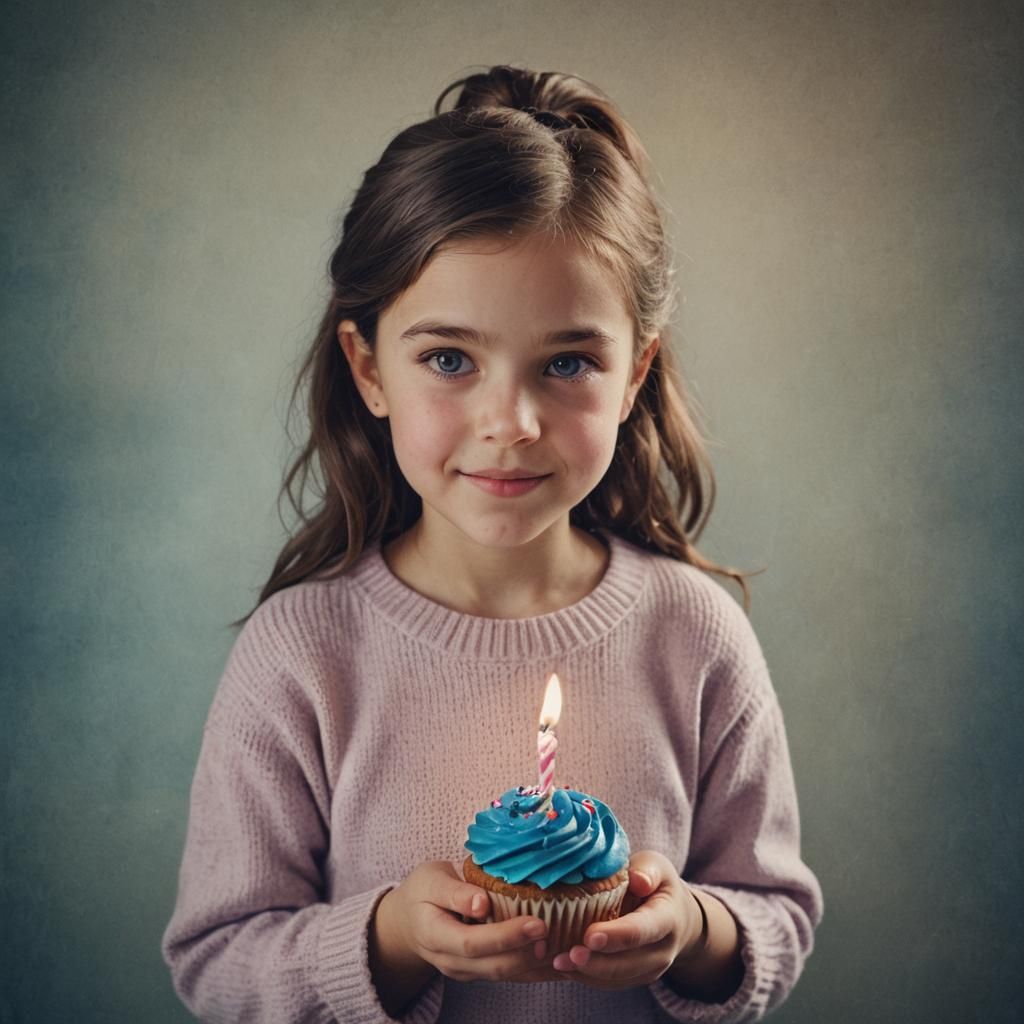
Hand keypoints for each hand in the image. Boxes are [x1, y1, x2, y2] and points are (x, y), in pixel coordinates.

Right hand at [382, 860, 566, 983]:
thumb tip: (481, 903)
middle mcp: (450, 961)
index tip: (536, 923)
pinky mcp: (479, 971)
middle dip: (528, 953)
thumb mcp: (431, 880)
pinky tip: (560, 961)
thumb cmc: (423, 891)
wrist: (408, 921)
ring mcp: (466, 971)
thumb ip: (455, 892)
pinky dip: (535, 970)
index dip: (507, 936)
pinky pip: (510, 975)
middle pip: (494, 966)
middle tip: (556, 934)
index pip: (473, 943)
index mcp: (435, 935)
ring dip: (536, 966)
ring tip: (566, 949)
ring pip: (505, 976)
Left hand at [550, 851, 704, 989]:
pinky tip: (565, 967)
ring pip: (618, 978)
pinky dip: (586, 977)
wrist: (676, 917)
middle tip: (566, 956)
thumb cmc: (658, 883)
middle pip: (628, 963)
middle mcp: (662, 950)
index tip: (590, 936)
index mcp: (667, 918)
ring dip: (586, 974)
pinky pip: (611, 983)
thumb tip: (637, 880)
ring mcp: (650, 969)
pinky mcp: (636, 977)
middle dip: (596, 962)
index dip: (616, 935)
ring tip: (558, 963)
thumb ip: (647, 869)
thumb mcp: (657, 867)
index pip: (642, 930)